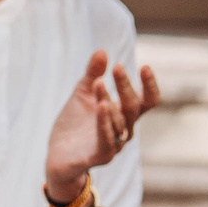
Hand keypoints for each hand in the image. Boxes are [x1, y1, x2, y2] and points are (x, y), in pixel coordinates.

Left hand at [45, 50, 161, 203]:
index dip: (150, 86)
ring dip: (109, 100)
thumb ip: (92, 74)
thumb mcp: (82, 94)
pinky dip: (105, 122)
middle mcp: (124, 130)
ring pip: (120, 122)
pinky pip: (107, 139)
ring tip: (98, 83)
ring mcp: (114, 144)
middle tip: (117, 67)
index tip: (144, 67)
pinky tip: (101, 105)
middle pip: (134, 107)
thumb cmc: (75, 125)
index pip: (148, 101)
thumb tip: (102, 51)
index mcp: (125, 114)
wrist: (58, 155)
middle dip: (126, 86)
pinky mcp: (100, 155)